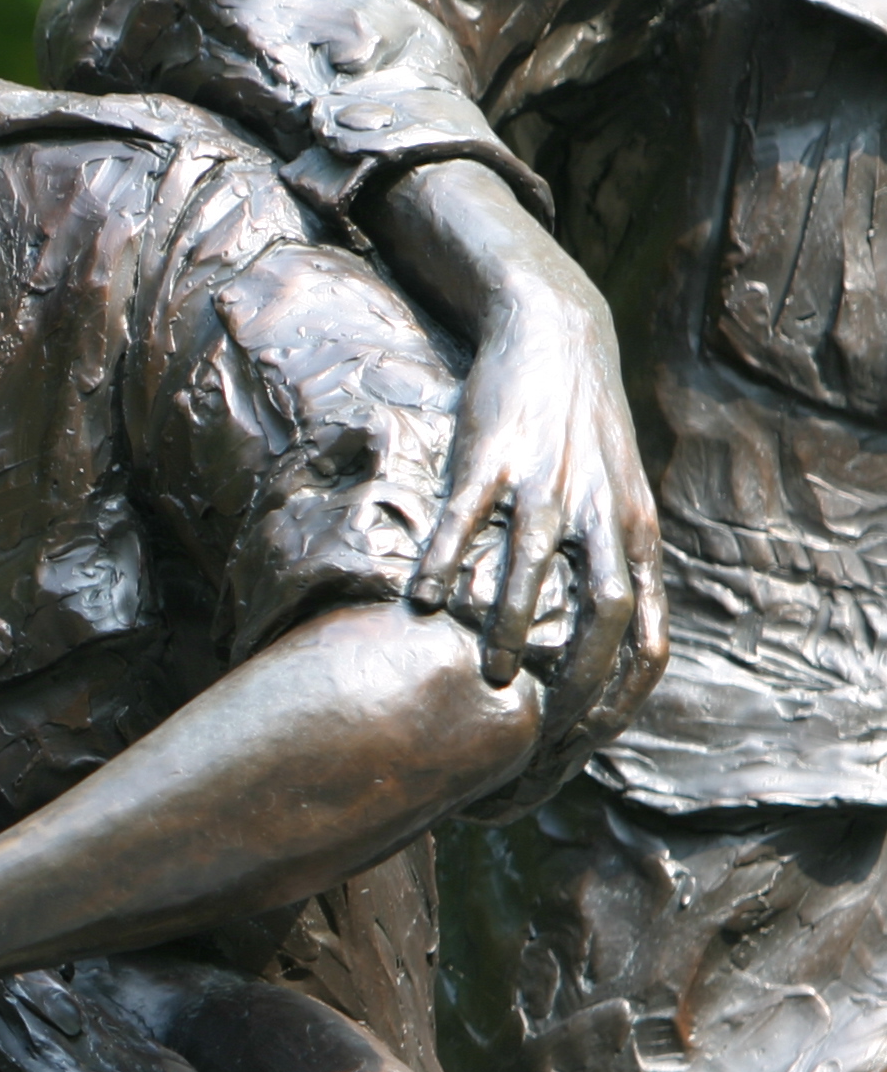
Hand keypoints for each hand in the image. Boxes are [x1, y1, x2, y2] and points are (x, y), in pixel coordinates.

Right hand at [397, 220, 664, 760]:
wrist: (555, 329)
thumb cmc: (580, 426)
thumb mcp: (620, 492)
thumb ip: (616, 558)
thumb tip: (606, 642)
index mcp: (635, 530)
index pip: (649, 633)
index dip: (621, 697)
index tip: (581, 742)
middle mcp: (601, 511)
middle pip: (609, 611)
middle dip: (578, 680)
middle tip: (538, 729)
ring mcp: (547, 481)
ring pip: (538, 567)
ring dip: (516, 628)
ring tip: (491, 676)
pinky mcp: (493, 452)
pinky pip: (468, 519)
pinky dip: (447, 563)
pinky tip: (422, 601)